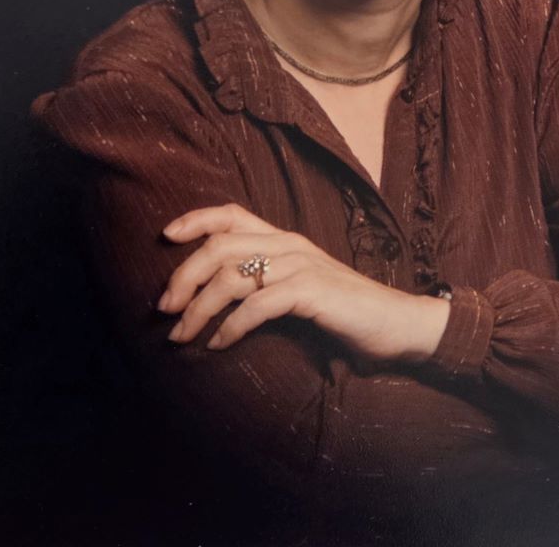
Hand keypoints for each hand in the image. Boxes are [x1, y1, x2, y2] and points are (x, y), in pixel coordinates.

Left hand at [158, 202, 450, 362]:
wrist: (395, 323)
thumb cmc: (342, 311)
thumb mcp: (297, 288)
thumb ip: (263, 283)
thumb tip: (212, 299)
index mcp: (283, 238)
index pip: (232, 214)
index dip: (195, 219)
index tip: (165, 236)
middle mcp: (288, 244)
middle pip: (220, 245)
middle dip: (184, 275)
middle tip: (163, 309)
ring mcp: (301, 265)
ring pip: (232, 276)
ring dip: (198, 308)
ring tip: (180, 335)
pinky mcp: (311, 291)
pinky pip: (257, 305)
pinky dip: (230, 326)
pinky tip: (218, 344)